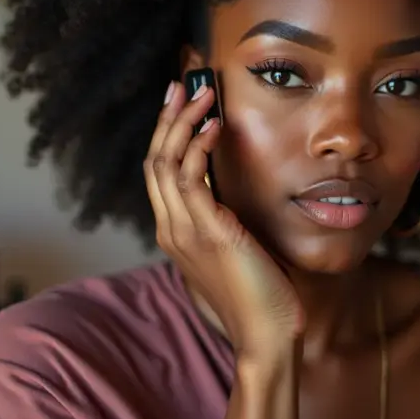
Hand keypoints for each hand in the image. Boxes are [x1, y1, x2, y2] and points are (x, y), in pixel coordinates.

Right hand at [145, 81, 303, 358]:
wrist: (265, 335)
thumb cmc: (256, 296)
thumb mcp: (232, 252)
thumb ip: (221, 225)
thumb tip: (229, 200)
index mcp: (174, 231)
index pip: (159, 172)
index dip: (166, 133)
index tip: (180, 102)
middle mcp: (171, 228)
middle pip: (154, 160)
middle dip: (167, 118)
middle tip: (183, 82)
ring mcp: (185, 231)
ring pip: (166, 163)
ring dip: (182, 122)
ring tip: (202, 93)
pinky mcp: (208, 232)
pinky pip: (191, 179)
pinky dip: (198, 147)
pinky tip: (214, 126)